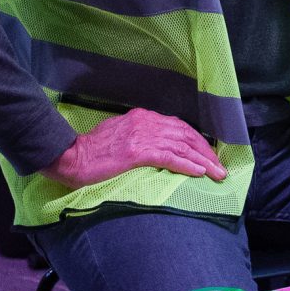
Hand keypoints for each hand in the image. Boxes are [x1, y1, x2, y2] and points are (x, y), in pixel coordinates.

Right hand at [51, 108, 227, 191]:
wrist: (70, 156)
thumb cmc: (91, 150)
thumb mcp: (118, 134)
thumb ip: (138, 136)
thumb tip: (154, 147)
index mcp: (141, 117)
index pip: (178, 126)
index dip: (196, 140)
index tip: (208, 152)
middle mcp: (145, 122)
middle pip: (185, 134)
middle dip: (205, 151)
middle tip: (219, 166)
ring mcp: (141, 136)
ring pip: (181, 147)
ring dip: (203, 161)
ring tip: (217, 173)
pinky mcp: (137, 152)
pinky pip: (169, 158)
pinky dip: (187, 165)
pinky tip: (199, 173)